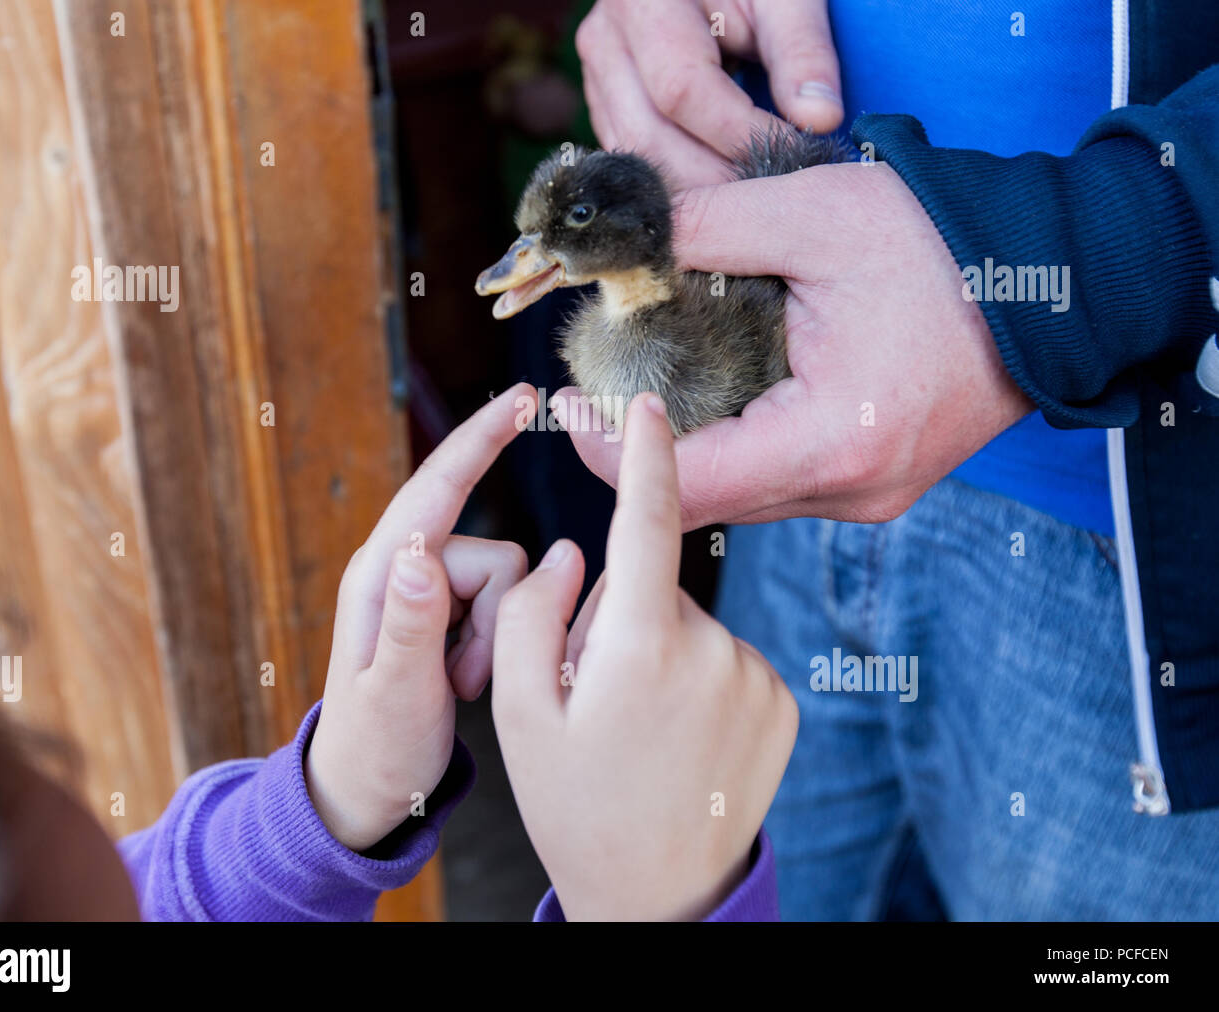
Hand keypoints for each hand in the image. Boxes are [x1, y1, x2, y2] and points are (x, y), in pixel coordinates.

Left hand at [306, 384, 533, 850]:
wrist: (367, 790)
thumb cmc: (375, 747)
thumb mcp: (397, 693)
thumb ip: (412, 622)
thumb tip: (422, 550)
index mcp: (380, 575)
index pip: (438, 488)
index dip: (484, 440)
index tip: (525, 398)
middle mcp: (402, 570)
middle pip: (492, 553)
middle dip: (496, 615)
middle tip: (463, 679)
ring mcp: (424, 591)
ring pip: (506, 581)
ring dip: (495, 636)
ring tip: (459, 683)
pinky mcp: (443, 612)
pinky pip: (503, 604)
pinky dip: (496, 642)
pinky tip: (464, 680)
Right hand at [492, 393, 797, 919]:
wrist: (660, 895)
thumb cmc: (576, 803)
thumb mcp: (519, 711)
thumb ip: (531, 612)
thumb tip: (572, 554)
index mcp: (641, 644)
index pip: (648, 521)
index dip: (646, 455)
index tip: (647, 406)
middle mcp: (712, 648)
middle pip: (651, 586)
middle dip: (617, 617)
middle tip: (596, 697)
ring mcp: (755, 675)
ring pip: (687, 624)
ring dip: (658, 653)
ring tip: (640, 729)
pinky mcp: (782, 701)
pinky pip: (724, 657)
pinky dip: (698, 679)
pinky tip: (682, 737)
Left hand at [562, 163, 1032, 528]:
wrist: (1056, 280)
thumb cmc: (946, 243)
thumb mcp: (815, 215)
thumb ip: (708, 227)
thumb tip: (625, 242)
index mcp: (834, 437)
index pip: (689, 483)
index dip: (612, 453)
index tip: (564, 404)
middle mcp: (850, 489)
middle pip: (708, 500)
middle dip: (636, 453)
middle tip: (585, 394)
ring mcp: (867, 496)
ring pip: (742, 497)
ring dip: (684, 452)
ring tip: (636, 387)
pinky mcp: (875, 483)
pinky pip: (779, 483)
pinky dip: (733, 448)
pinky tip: (708, 396)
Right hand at [577, 0, 842, 188]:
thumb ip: (806, 53)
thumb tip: (820, 121)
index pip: (683, 89)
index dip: (738, 132)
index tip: (793, 151)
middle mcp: (604, 40)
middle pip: (650, 136)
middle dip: (715, 174)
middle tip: (774, 187)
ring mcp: (594, 80)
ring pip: (638, 159)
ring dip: (696, 189)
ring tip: (751, 192)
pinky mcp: (601, 111)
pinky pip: (636, 162)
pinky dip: (679, 184)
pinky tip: (721, 188)